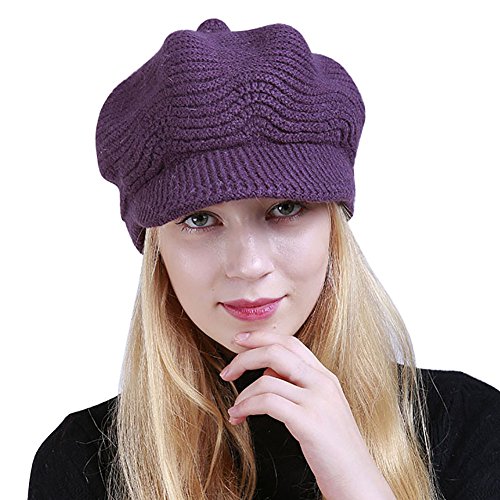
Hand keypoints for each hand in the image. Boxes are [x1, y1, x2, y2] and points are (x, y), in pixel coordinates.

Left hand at [219, 331, 395, 499]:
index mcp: (325, 376)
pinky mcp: (309, 422)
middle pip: (276, 351)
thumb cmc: (335, 449)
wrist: (359, 481)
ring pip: (267, 378)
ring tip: (235, 408)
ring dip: (242, 393)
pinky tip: (239, 416)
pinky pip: (267, 402)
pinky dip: (246, 406)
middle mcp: (322, 382)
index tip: (239, 341)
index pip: (290, 342)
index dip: (261, 337)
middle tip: (227, 371)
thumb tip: (267, 372)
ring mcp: (317, 401)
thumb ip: (298, 385)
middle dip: (245, 357)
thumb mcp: (321, 407)